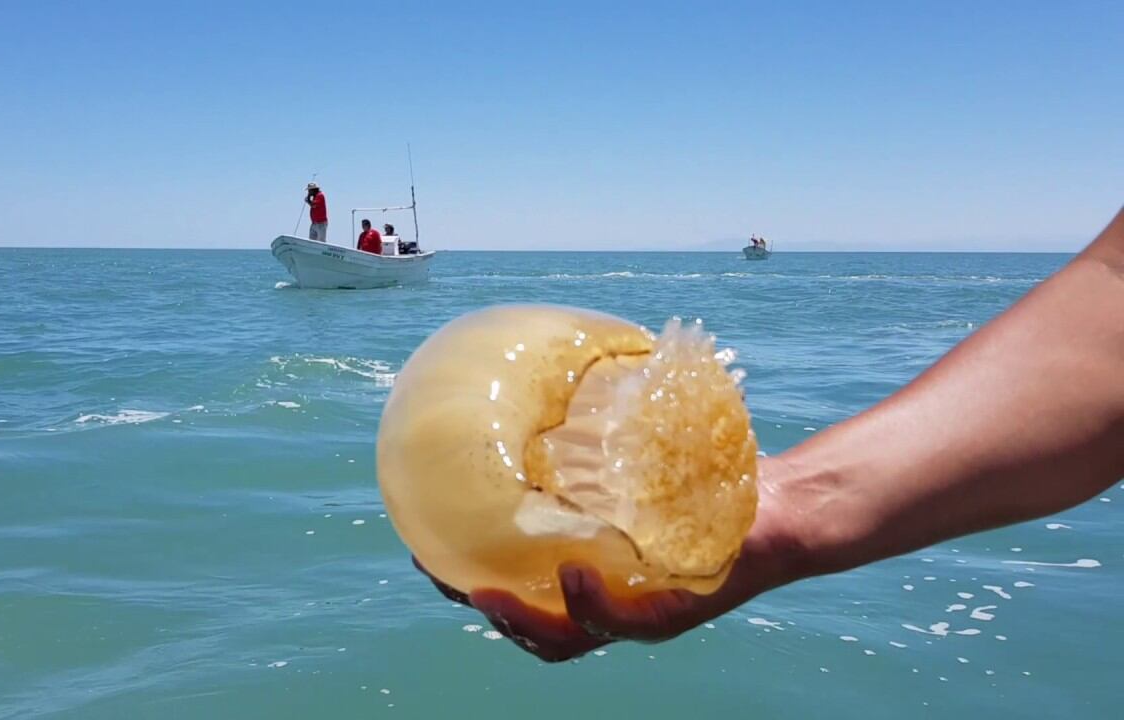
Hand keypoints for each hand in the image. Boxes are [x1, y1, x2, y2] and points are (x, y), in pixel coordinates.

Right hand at [413, 456, 822, 661]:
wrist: (782, 502)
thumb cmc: (711, 477)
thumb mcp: (645, 451)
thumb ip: (601, 431)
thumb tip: (552, 368)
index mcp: (594, 567)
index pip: (519, 584)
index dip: (466, 574)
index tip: (423, 545)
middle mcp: (611, 598)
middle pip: (530, 624)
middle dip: (481, 606)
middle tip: (439, 576)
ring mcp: (642, 611)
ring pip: (567, 639)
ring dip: (521, 621)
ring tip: (487, 595)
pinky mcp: (679, 610)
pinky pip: (626, 621)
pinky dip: (594, 607)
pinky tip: (573, 576)